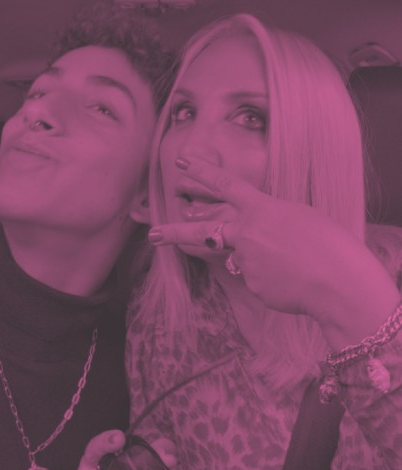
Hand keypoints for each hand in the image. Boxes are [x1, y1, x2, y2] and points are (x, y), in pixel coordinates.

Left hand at [152, 156, 399, 347]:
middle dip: (174, 233)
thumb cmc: (330, 246)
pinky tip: (292, 280)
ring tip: (292, 265)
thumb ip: (269, 221)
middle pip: (202, 233)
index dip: (202, 172)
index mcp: (262, 209)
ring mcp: (245, 261)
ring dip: (263, 262)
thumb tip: (250, 235)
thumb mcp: (300, 218)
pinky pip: (257, 279)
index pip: (225, 184)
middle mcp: (246, 233)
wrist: (339, 284)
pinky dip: (272, 279)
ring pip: (243, 259)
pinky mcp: (250, 285)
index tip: (181, 162)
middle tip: (152, 235)